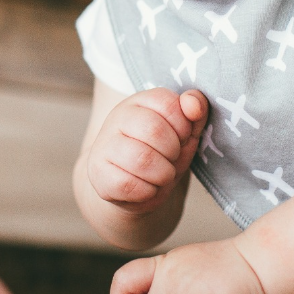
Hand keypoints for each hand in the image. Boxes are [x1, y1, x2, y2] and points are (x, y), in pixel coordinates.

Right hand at [87, 89, 207, 213]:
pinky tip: (147, 188)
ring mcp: (104, 145)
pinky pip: (129, 185)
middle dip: (173, 152)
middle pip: (154, 130)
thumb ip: (195, 112)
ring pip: (142, 159)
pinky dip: (148, 191)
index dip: (184, 127)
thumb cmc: (161, 154)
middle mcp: (117, 117)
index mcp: (140, 101)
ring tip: (161, 175)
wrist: (130, 188)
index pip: (168, 103)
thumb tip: (193, 103)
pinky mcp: (98, 173)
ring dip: (163, 174)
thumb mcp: (184, 132)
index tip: (181, 138)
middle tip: (170, 159)